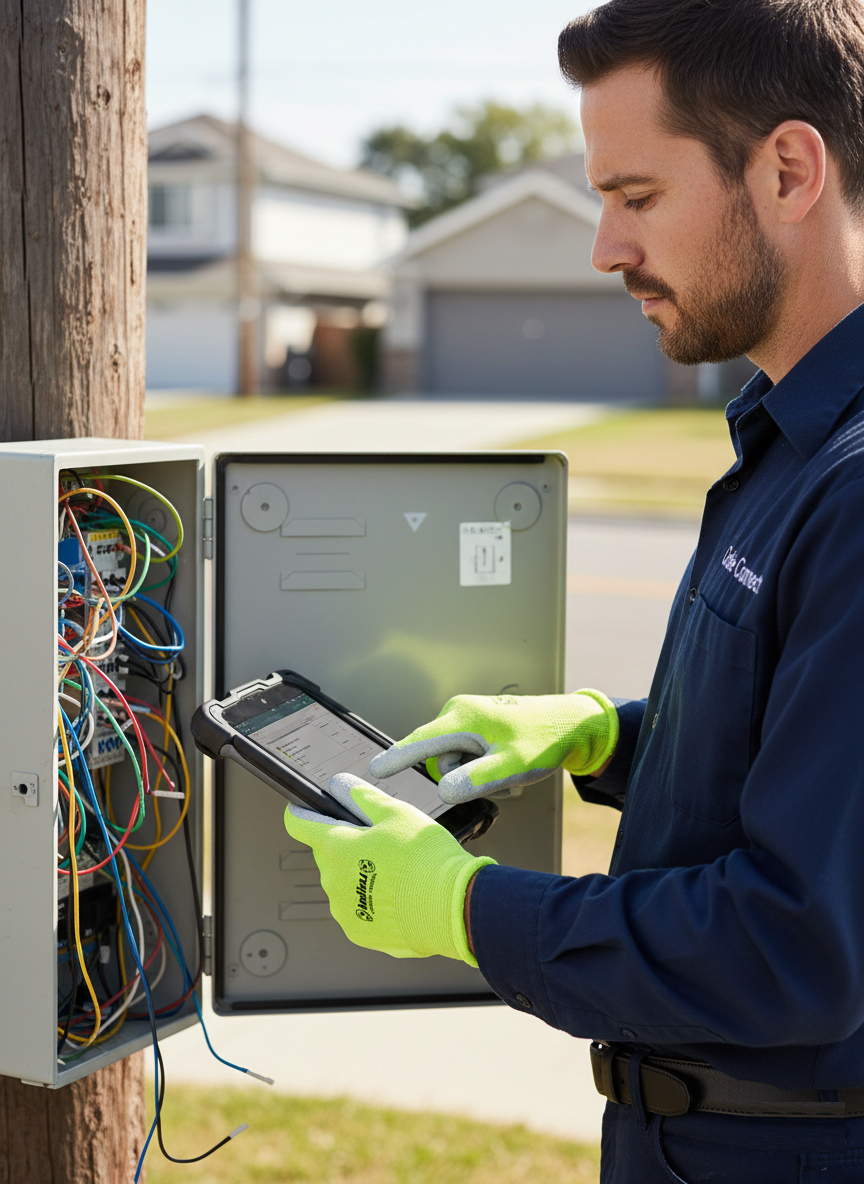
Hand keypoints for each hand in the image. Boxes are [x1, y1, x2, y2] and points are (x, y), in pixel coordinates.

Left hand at [282, 773, 495, 964]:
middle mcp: (331, 882)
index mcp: (335, 847)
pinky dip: (373, 903)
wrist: (453, 909)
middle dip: (348, 845)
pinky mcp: (359, 933)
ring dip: (360, 876)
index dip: (303, 811)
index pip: (299, 823)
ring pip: (343, 883)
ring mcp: (343, 911)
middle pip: (328, 854)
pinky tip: (400, 897)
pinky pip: (358, 910)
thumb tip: (339, 785)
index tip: (308, 808)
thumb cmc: (426, 859)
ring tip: (398, 873)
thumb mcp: (396, 813)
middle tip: (383, 842)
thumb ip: (361, 796)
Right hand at [369, 690, 618, 803]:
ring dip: (475, 772)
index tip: (373, 770)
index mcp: (462, 718)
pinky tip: (505, 761)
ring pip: (453, 760)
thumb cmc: (543, 740)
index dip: (396, 758)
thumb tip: (444, 790)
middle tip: (499, 774)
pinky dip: (481, 765)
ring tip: (506, 767)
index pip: (420, 742)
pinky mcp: (475, 725)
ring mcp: (466, 718)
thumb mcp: (514, 766)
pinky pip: (465, 754)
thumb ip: (478, 779)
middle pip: (439, 759)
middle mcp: (458, 713)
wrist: (569, 723)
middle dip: (463, 775)